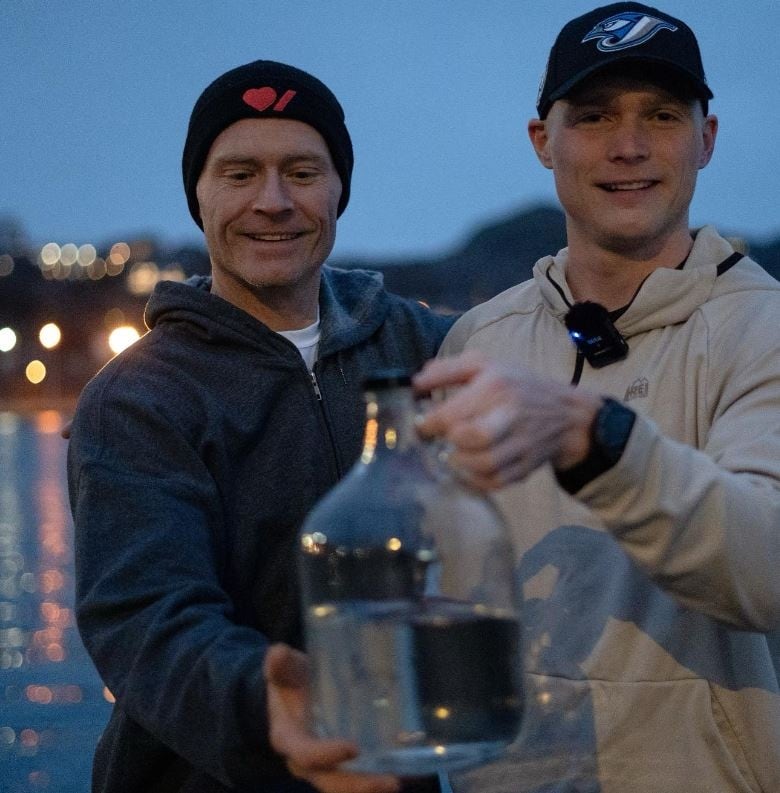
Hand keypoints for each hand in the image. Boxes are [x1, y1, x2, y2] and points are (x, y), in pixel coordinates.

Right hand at [264, 643, 400, 792]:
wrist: (289, 693)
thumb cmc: (289, 681)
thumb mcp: (284, 671)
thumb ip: (281, 665)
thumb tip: (277, 653)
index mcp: (290, 738)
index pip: (306, 754)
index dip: (327, 754)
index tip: (353, 748)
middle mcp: (306, 760)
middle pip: (330, 780)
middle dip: (358, 784)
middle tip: (390, 781)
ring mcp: (325, 764)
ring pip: (345, 785)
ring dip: (371, 786)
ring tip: (399, 781)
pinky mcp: (341, 762)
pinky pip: (358, 775)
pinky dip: (379, 775)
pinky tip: (407, 772)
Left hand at [413, 351, 601, 489]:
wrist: (568, 415)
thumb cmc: (519, 386)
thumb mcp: (485, 365)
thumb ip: (447, 370)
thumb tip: (415, 383)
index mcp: (496, 386)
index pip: (453, 412)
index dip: (428, 424)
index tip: (423, 425)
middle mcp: (511, 415)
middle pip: (473, 438)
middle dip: (449, 441)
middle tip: (441, 440)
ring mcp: (522, 444)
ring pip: (485, 464)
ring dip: (460, 463)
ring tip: (454, 454)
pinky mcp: (526, 467)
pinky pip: (495, 482)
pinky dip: (475, 480)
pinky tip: (468, 468)